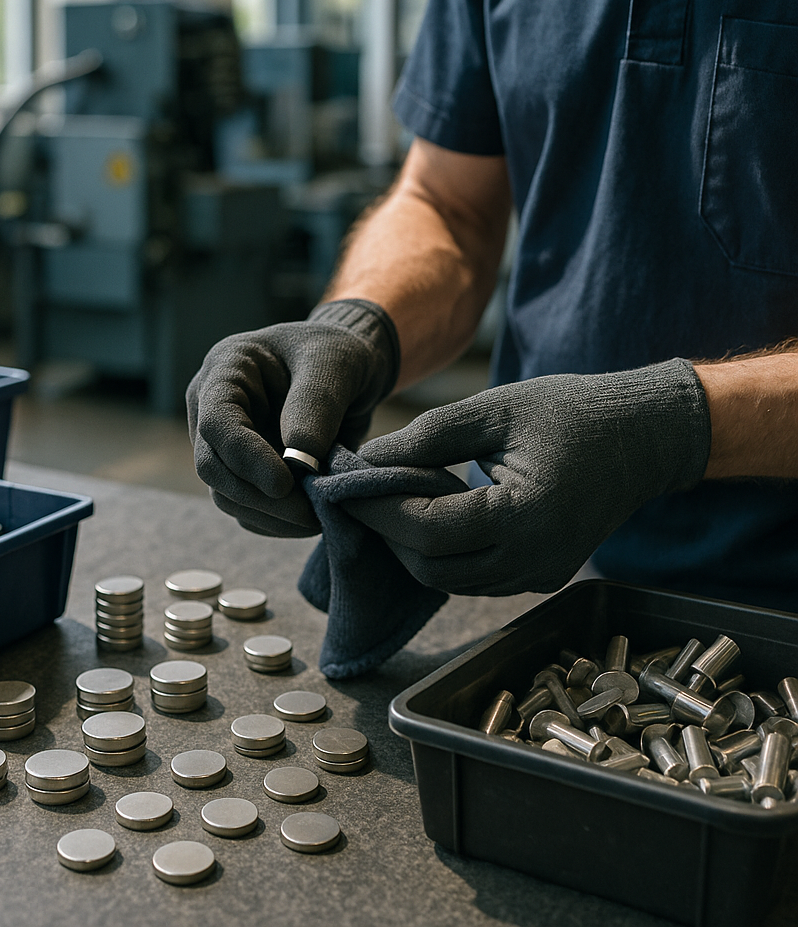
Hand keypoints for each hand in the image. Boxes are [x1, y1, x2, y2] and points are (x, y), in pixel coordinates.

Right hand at [187, 299, 399, 536]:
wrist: (349, 372)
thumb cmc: (336, 354)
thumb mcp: (334, 363)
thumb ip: (316, 404)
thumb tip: (297, 459)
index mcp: (225, 371)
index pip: (216, 422)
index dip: (245, 457)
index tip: (285, 484)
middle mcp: (212, 411)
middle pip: (214, 467)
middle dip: (259, 497)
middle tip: (311, 512)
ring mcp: (225, 446)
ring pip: (228, 497)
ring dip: (272, 516)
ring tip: (320, 514)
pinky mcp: (244, 474)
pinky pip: (249, 511)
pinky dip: (279, 523)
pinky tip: (314, 515)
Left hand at [344, 359, 710, 592]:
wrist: (645, 437)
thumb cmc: (574, 412)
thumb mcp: (496, 409)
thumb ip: (427, 436)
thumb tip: (366, 459)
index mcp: (524, 518)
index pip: (426, 530)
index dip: (377, 509)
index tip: (342, 483)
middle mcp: (533, 561)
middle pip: (430, 567)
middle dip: (387, 532)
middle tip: (359, 492)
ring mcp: (540, 575)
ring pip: (449, 580)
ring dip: (411, 546)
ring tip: (387, 501)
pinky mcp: (542, 575)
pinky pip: (475, 577)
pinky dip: (442, 553)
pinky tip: (427, 515)